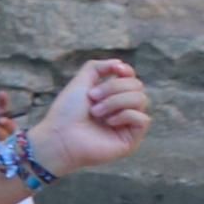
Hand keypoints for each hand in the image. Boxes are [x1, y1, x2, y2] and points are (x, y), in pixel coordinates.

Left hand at [33, 59, 149, 176]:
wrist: (60, 137)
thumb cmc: (67, 111)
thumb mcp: (80, 82)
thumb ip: (97, 68)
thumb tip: (120, 63)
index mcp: (111, 96)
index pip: (131, 78)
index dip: (127, 71)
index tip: (116, 70)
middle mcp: (122, 109)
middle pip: (137, 86)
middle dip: (113, 87)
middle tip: (92, 97)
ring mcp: (128, 124)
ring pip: (141, 99)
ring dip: (115, 101)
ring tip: (96, 112)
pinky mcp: (132, 139)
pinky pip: (143, 119)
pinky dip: (125, 116)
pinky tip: (108, 122)